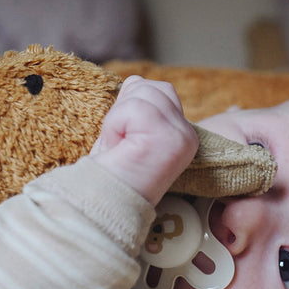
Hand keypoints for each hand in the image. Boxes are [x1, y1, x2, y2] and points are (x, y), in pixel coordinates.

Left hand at [90, 76, 198, 205]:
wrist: (100, 206)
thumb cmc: (108, 173)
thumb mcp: (124, 130)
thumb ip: (136, 106)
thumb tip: (134, 82)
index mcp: (181, 134)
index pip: (158, 90)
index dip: (130, 109)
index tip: (125, 143)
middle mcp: (189, 135)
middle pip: (150, 86)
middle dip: (124, 110)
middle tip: (121, 145)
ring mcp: (183, 136)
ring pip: (142, 91)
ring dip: (119, 119)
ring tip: (121, 146)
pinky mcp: (172, 139)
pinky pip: (134, 106)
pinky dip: (116, 125)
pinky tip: (120, 148)